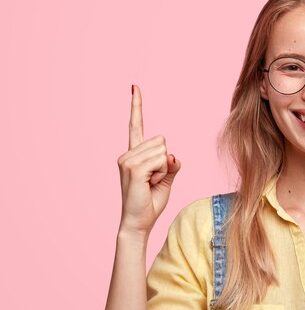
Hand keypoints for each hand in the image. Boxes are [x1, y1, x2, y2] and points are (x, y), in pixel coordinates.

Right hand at [116, 84, 180, 234]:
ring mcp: (127, 160)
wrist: (138, 222)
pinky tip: (149, 184)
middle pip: (162, 140)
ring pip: (163, 151)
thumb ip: (171, 162)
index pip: (136, 124)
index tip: (134, 87)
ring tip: (150, 183)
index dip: (136, 105)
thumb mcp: (167, 177)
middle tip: (153, 179)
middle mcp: (127, 153)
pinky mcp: (132, 168)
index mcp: (134, 153)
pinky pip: (161, 161)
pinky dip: (161, 173)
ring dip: (164, 169)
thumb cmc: (151, 200)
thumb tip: (171, 155)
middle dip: (166, 161)